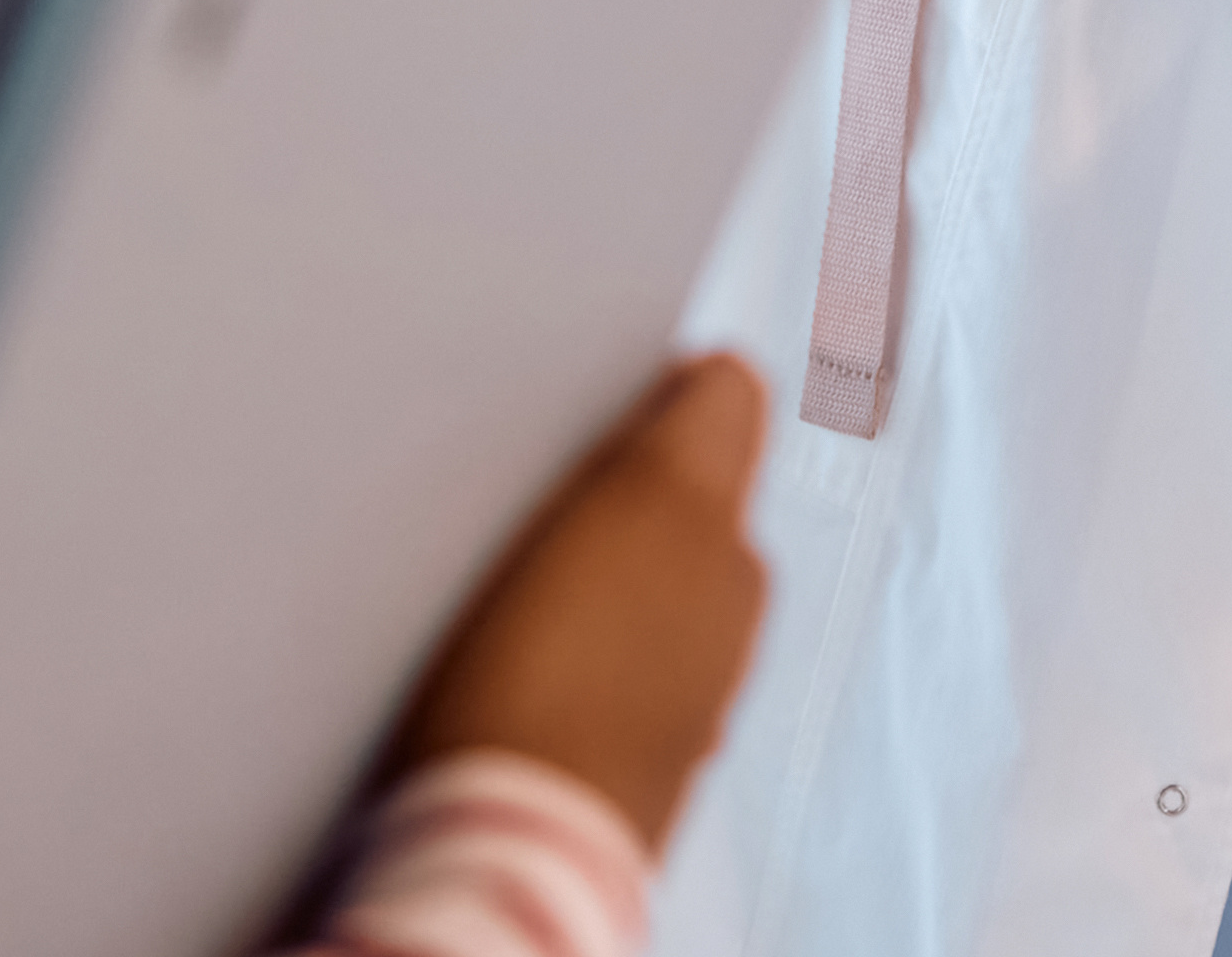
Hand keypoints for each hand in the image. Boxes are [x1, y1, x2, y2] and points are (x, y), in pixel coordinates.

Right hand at [392, 353, 773, 846]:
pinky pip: (684, 653)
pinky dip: (645, 650)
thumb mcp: (535, 526)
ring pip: (699, 573)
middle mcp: (730, 571)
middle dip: (653, 489)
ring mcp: (723, 657)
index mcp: (686, 500)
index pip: (726, 390)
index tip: (614, 402)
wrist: (514, 843)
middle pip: (711, 488)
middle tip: (558, 509)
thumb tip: (677, 389)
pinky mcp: (703, 730)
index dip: (673, 388)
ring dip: (648, 574)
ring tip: (548, 603)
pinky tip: (570, 673)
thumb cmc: (502, 688)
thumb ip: (616, 451)